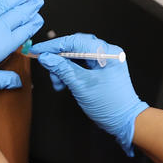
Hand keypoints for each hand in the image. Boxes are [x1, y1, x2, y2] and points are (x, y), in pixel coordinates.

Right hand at [31, 33, 148, 155]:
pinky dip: (69, 73)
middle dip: (58, 59)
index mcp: (107, 53)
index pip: (75, 41)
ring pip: (75, 57)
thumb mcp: (81, 85)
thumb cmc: (111, 105)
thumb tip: (46, 58)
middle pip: (75, 48)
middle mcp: (107, 53)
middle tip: (47, 68)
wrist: (124, 120)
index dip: (54, 46)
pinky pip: (80, 66)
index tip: (38, 50)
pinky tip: (64, 83)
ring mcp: (104, 61)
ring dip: (62, 69)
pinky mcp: (100, 70)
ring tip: (58, 82)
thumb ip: (62, 69)